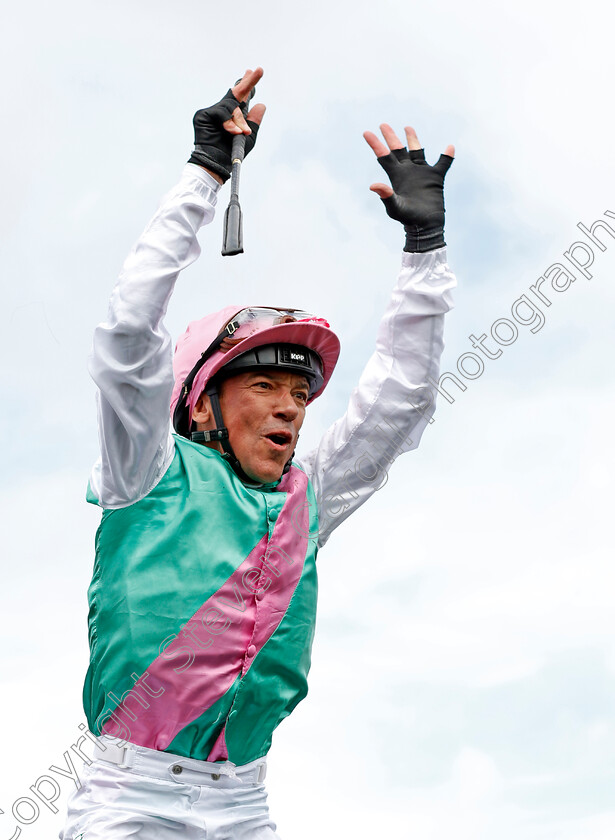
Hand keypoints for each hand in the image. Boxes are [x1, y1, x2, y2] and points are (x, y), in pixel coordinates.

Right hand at [188, 68, 266, 183]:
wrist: (216, 166)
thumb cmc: (231, 154)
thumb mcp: (248, 138)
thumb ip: (253, 122)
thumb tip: (261, 104)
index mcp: (231, 117)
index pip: (240, 97)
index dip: (247, 85)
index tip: (253, 71)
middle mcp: (220, 112)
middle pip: (235, 93)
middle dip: (248, 83)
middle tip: (259, 71)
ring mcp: (210, 113)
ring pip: (230, 106)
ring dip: (239, 121)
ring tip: (242, 133)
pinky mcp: (202, 115)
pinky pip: (221, 113)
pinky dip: (230, 123)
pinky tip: (234, 132)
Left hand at [363, 124, 454, 252]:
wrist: (425, 227)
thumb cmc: (408, 219)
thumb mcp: (395, 207)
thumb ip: (385, 195)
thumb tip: (373, 185)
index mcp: (396, 176)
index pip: (384, 157)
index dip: (375, 145)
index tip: (366, 133)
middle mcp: (408, 172)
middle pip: (398, 150)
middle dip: (391, 138)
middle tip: (383, 125)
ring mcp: (421, 174)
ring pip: (417, 151)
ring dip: (413, 139)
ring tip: (408, 127)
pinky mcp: (436, 178)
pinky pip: (443, 164)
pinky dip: (446, 156)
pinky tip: (449, 147)